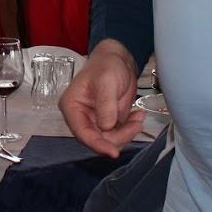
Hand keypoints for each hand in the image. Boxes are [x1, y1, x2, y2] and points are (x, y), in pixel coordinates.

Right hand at [59, 39, 144, 157]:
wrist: (119, 60)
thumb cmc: (106, 64)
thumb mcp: (106, 81)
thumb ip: (106, 104)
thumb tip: (106, 126)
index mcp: (72, 106)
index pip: (82, 132)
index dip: (97, 144)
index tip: (113, 151)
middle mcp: (81, 116)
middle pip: (97, 139)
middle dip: (118, 137)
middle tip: (135, 124)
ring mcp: (95, 120)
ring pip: (110, 140)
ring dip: (127, 132)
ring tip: (138, 116)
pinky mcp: (108, 122)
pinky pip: (119, 134)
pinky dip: (131, 128)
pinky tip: (138, 115)